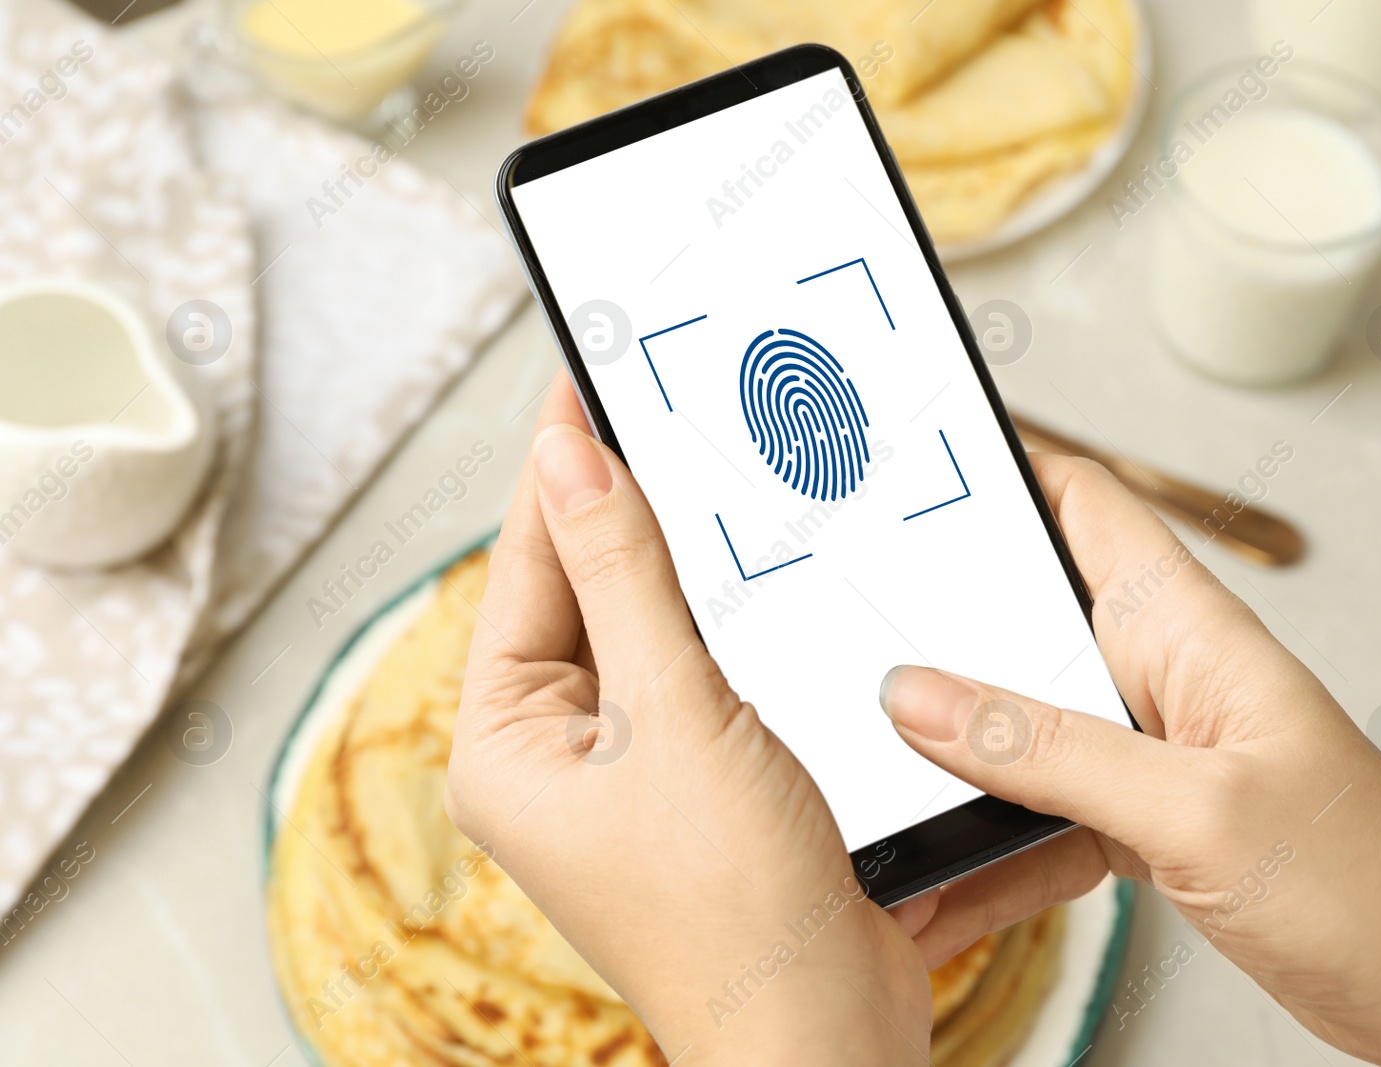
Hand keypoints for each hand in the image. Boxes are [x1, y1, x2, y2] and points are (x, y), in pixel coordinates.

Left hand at [445, 375, 928, 1065]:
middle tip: (657, 407)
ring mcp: (626, 773)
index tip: (585, 381)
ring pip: (645, 628)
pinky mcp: (695, 783)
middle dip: (622, 510)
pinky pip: (694, 672)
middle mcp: (554, 758)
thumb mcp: (671, 713)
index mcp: (506, 747)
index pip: (525, 570)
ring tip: (704, 471)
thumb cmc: (733, 912)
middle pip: (581, 594)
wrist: (824, 1029)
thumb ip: (623, 576)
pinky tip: (755, 573)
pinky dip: (723, 619)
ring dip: (679, 562)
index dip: (560, 470)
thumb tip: (568, 459)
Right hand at [881, 453, 1380, 1066]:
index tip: (911, 460)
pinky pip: (1042, 798)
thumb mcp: (1191, 807)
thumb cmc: (1366, 879)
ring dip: (957, 731)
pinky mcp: (1141, 816)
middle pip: (1030, 611)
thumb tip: (917, 696)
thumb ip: (1047, 750)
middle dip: (943, 611)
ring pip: (1023, 712)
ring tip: (881, 747)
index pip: (1085, 503)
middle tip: (852, 614)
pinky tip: (947, 850)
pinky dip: (991, 821)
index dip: (1002, 466)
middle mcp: (1159, 673)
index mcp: (1184, 628)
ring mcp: (1148, 747)